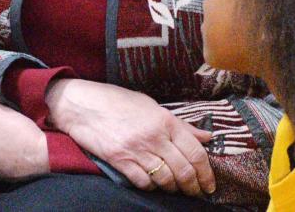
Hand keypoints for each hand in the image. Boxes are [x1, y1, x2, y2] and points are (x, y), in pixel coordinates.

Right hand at [46, 79, 215, 195]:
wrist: (84, 104)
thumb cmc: (120, 102)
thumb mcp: (153, 107)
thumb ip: (181, 125)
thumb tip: (206, 137)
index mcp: (167, 121)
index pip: (195, 152)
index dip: (206, 172)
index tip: (209, 184)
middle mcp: (155, 137)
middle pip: (183, 170)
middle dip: (194, 186)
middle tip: (198, 192)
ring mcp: (137, 150)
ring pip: (165, 179)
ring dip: (174, 189)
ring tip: (178, 190)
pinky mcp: (120, 161)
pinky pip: (143, 182)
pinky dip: (152, 187)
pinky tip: (154, 185)